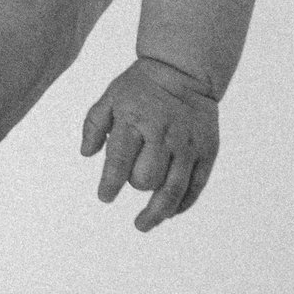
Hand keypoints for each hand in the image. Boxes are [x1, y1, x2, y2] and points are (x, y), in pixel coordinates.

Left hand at [77, 56, 219, 229]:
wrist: (184, 69)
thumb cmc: (141, 86)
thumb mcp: (111, 96)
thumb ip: (93, 124)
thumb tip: (86, 154)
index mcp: (135, 120)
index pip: (120, 161)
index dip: (109, 184)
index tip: (105, 196)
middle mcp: (163, 134)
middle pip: (147, 179)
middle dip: (136, 185)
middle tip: (132, 179)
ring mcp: (187, 145)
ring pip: (173, 190)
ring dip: (157, 212)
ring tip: (142, 224)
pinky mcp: (206, 152)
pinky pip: (195, 186)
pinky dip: (181, 204)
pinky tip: (168, 212)